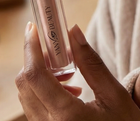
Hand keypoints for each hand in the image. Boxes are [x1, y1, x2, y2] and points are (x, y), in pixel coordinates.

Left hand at [15, 22, 139, 120]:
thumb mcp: (114, 96)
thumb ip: (91, 63)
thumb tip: (73, 32)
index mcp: (66, 117)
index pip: (34, 75)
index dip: (31, 47)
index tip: (33, 28)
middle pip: (25, 84)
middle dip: (36, 59)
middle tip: (58, 49)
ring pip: (27, 95)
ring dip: (41, 75)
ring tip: (70, 72)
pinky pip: (34, 108)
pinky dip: (44, 90)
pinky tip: (70, 90)